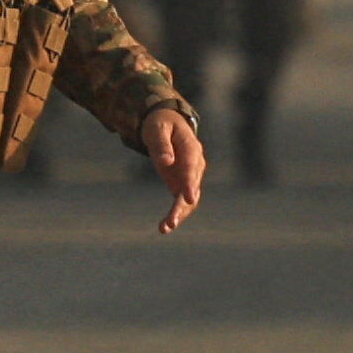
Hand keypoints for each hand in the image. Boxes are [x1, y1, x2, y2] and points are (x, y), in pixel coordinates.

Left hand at [132, 104, 209, 230]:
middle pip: (192, 188)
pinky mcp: (182, 184)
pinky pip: (181, 202)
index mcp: (191, 149)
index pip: (192, 168)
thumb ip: (162, 145)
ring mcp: (191, 176)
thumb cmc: (160, 124)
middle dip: (182, 206)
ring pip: (189, 199)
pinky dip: (175, 214)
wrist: (166, 124)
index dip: (190, 184)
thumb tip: (166, 161)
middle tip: (171, 221)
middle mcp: (196, 165)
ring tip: (164, 228)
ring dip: (179, 214)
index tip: (189, 198)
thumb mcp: (157, 129)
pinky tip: (164, 227)